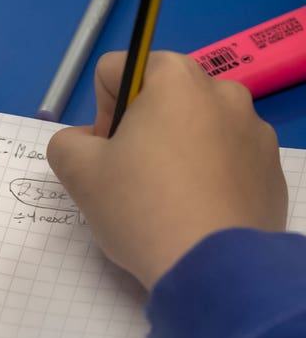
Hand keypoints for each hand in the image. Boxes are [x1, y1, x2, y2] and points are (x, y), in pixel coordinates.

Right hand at [47, 51, 287, 289]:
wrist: (213, 268)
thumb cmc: (141, 208)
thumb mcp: (79, 173)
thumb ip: (66, 143)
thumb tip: (87, 142)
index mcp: (176, 78)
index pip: (116, 70)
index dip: (101, 113)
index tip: (109, 154)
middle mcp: (223, 91)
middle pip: (162, 98)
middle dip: (142, 130)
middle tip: (134, 180)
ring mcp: (255, 131)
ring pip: (197, 129)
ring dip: (177, 152)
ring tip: (169, 201)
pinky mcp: (270, 170)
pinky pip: (227, 160)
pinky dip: (209, 177)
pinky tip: (198, 214)